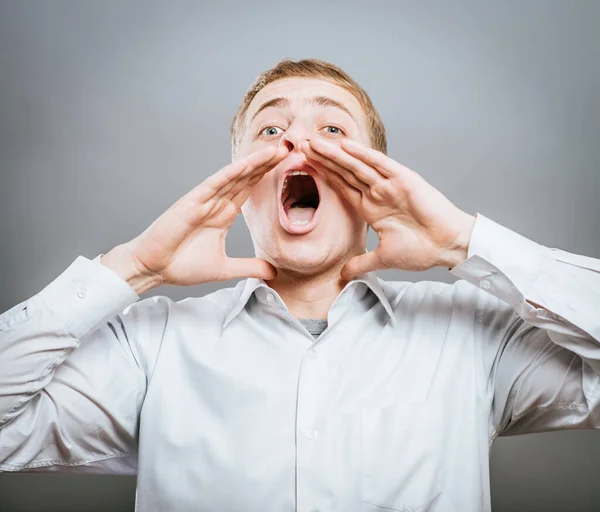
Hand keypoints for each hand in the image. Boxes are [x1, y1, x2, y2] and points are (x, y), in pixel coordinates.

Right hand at [101, 146, 288, 292]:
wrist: (153, 268)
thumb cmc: (181, 265)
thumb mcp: (225, 268)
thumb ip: (249, 267)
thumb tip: (274, 272)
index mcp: (224, 213)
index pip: (252, 189)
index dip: (270, 175)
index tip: (292, 165)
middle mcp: (217, 202)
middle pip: (248, 177)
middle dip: (269, 162)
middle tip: (293, 147)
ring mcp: (205, 199)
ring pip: (235, 175)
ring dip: (256, 162)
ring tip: (278, 149)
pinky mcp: (192, 201)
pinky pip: (215, 184)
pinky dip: (231, 173)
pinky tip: (248, 163)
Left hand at [301, 138, 475, 278]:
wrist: (447, 247)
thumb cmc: (421, 250)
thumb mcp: (383, 258)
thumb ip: (361, 264)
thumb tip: (342, 275)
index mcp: (370, 207)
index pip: (340, 186)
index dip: (322, 174)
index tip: (302, 163)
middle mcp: (377, 192)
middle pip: (344, 171)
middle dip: (322, 158)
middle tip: (300, 144)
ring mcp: (390, 184)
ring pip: (357, 165)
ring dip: (335, 153)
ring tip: (313, 142)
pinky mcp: (405, 180)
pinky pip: (381, 164)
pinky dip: (364, 155)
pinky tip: (345, 145)